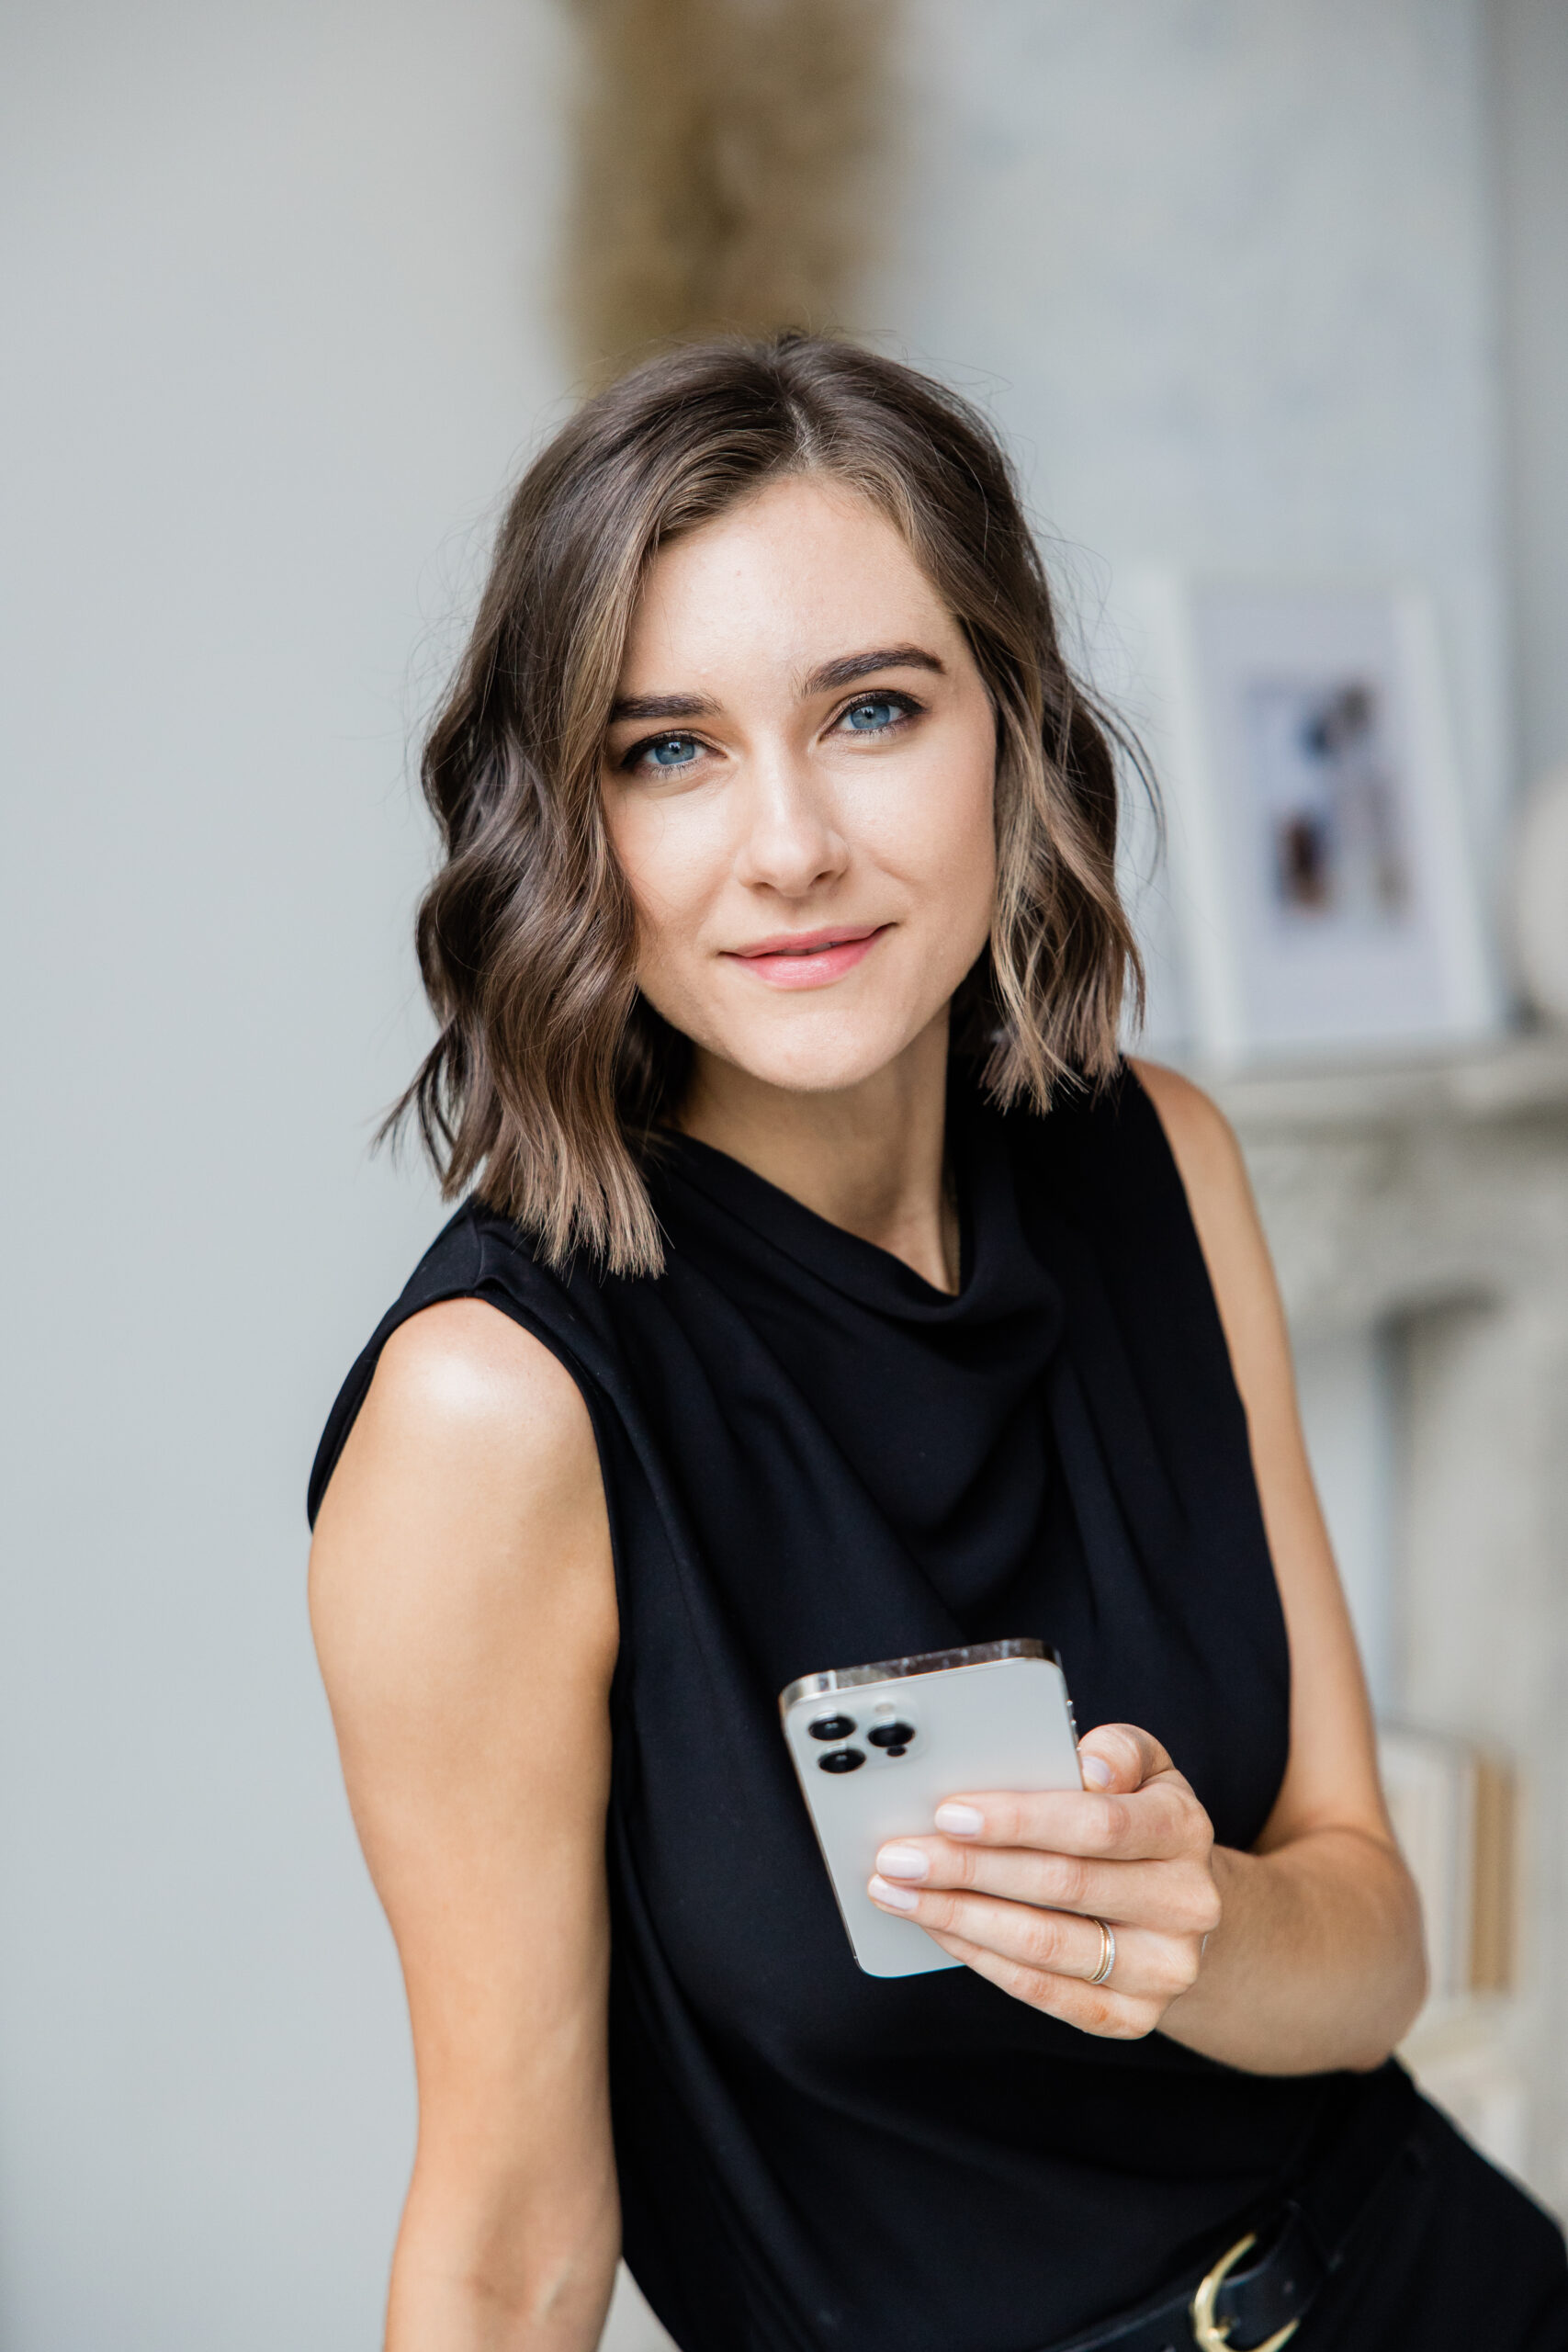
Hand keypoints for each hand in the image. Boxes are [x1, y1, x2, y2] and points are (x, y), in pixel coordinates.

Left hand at [867, 1723, 1221, 2036]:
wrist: (1181, 1906)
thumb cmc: (1137, 1819)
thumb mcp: (1142, 1767)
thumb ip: (1117, 1750)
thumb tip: (1087, 1765)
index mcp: (1184, 1829)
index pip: (1097, 1825)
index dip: (1019, 1820)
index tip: (948, 1814)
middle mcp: (1186, 1904)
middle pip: (1061, 1886)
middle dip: (967, 1869)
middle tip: (897, 1857)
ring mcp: (1162, 1969)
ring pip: (1044, 1945)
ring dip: (958, 1918)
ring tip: (898, 1893)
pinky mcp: (1132, 2016)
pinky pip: (1043, 1992)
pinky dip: (980, 1957)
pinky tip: (937, 1928)